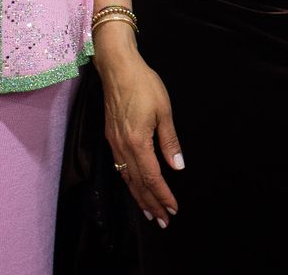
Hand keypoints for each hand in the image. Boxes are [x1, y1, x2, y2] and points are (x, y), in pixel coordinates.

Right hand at [95, 40, 183, 226]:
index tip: (173, 209)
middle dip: (151, 203)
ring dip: (139, 197)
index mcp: (137, 142)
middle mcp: (123, 147)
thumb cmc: (143, 84)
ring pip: (126, 178)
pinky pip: (120, 168)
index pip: (152, 177)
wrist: (117, 67)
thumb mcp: (163, 110)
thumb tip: (176, 167)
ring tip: (150, 212)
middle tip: (163, 221)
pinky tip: (135, 186)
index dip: (163, 195)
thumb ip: (169, 141)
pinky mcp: (111, 137)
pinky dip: (129, 182)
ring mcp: (114, 143)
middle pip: (137, 183)